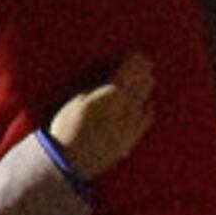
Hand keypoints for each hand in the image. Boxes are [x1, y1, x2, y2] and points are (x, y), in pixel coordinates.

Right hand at [47, 53, 155, 179]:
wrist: (72, 161)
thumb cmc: (68, 127)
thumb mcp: (77, 99)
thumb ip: (97, 85)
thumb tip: (110, 74)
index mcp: (113, 93)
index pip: (131, 70)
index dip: (136, 59)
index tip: (137, 53)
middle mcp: (128, 106)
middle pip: (143, 81)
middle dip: (143, 70)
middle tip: (144, 62)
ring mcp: (132, 123)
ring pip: (146, 97)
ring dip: (146, 86)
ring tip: (146, 78)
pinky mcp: (133, 137)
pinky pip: (147, 118)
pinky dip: (148, 107)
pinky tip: (147, 104)